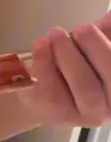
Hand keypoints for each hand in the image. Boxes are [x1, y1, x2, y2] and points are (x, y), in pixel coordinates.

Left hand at [19, 12, 110, 127]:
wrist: (38, 87)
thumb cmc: (73, 64)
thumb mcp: (93, 45)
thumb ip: (106, 31)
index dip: (108, 47)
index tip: (94, 26)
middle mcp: (107, 108)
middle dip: (97, 49)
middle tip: (81, 28)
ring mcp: (81, 115)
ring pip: (85, 88)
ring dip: (70, 56)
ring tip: (56, 33)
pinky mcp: (54, 113)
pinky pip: (53, 90)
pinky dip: (45, 63)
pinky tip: (40, 44)